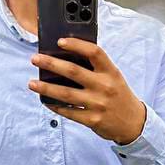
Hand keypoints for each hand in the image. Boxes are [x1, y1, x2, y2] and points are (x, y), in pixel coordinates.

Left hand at [29, 38, 146, 145]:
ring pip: (66, 94)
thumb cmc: (119, 95)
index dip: (76, 45)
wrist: (133, 123)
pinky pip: (69, 112)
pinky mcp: (92, 120)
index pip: (94, 52)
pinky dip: (55, 106)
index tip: (60, 41)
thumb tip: (67, 58)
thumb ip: (96, 68)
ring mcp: (97, 104)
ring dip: (46, 87)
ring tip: (32, 83)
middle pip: (73, 72)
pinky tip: (45, 100)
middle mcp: (104, 86)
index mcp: (111, 72)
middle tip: (36, 59)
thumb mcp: (113, 77)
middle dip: (51, 64)